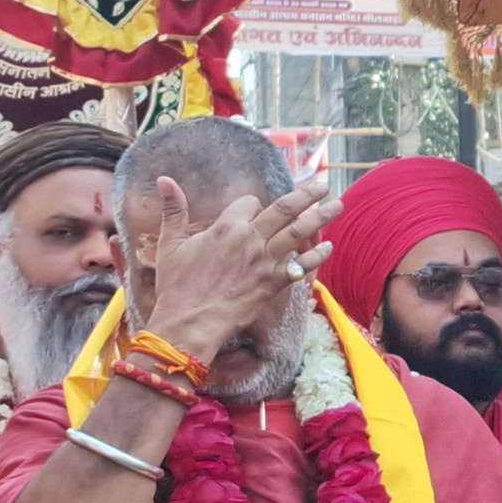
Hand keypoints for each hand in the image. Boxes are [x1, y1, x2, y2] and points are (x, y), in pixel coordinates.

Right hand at [133, 174, 337, 369]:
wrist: (190, 323)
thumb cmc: (177, 286)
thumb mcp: (169, 244)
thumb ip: (173, 210)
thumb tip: (164, 179)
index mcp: (227, 226)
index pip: (250, 203)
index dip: (252, 205)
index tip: (253, 209)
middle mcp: (251, 239)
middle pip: (284, 209)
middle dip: (306, 195)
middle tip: (323, 186)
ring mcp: (265, 261)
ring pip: (299, 232)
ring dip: (320, 217)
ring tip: (337, 205)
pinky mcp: (274, 283)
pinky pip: (301, 265)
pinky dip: (317, 255)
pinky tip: (329, 246)